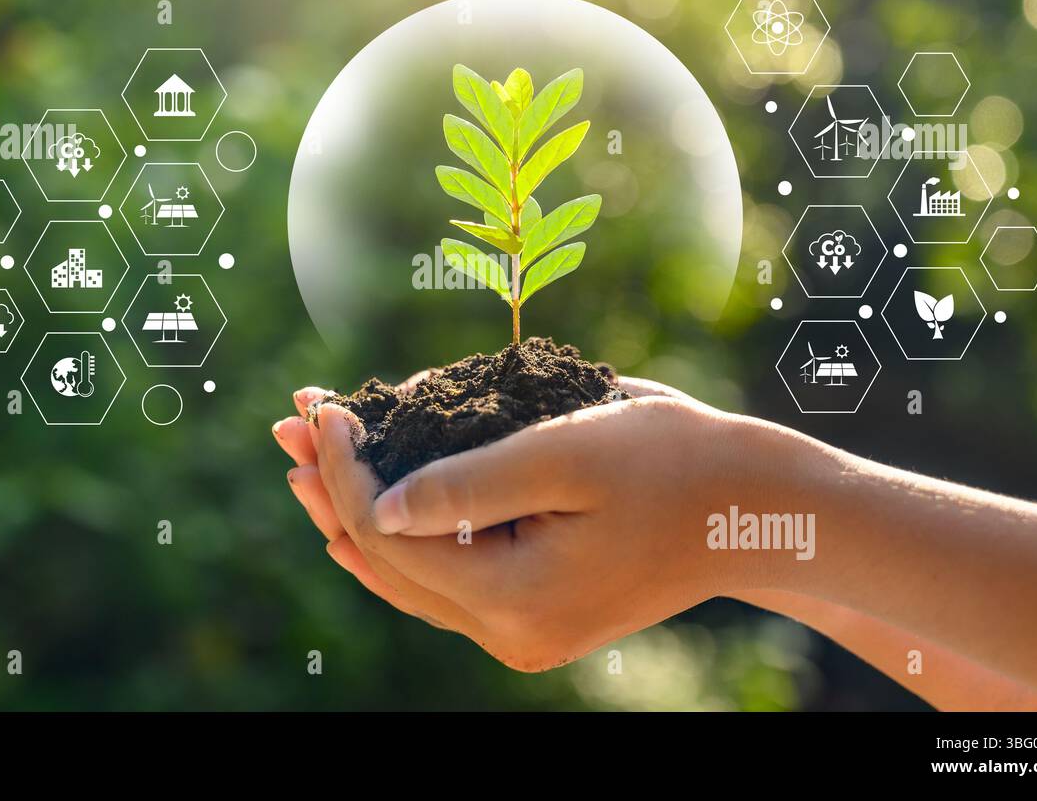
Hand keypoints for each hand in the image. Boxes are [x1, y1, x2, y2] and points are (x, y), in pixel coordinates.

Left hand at [275, 377, 762, 670]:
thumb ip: (467, 482)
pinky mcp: (534, 612)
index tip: (321, 405)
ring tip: (308, 461)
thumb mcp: (566, 451)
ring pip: (409, 576)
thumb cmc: (670, 461)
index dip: (345, 468)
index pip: (389, 534)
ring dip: (355, 512)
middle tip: (286, 425)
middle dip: (332, 488)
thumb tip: (379, 502)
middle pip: (386, 561)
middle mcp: (509, 632)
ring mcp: (522, 631)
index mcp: (514, 598)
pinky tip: (368, 508)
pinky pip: (444, 579)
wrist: (750, 508)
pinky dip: (403, 535)